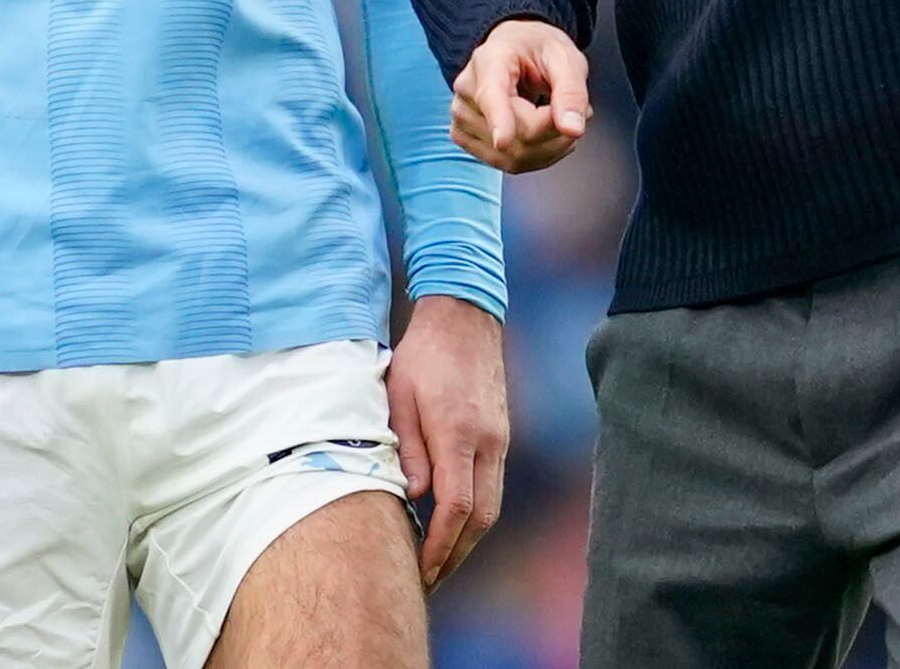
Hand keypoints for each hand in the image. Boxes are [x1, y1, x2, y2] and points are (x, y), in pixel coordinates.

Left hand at [390, 295, 509, 589]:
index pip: (456, 507)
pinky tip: (451, 525)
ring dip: (467, 539)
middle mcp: (488, 441)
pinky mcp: (501, 435)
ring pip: (492, 505)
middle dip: (455, 555)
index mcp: (459, 433)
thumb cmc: (422, 356)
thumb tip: (413, 498)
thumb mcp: (398, 398)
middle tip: (427, 582)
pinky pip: (493, 486)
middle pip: (482, 516)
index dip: (439, 546)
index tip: (420, 571)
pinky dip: (475, 514)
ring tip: (438, 563)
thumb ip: (407, 450)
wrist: (464, 318)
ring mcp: (500, 439)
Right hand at [450, 18, 591, 173]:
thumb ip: (572, 91)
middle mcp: (467, 90)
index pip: (490, 95)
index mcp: (490, 60)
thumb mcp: (566, 58)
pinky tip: (545, 134)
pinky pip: (507, 163)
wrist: (517, 49)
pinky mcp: (465, 138)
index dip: (499, 119)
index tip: (502, 140)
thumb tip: (573, 128)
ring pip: (512, 156)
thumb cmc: (538, 50)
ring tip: (561, 118)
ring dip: (550, 147)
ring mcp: (462, 118)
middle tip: (581, 111)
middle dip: (556, 132)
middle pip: (515, 134)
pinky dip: (537, 156)